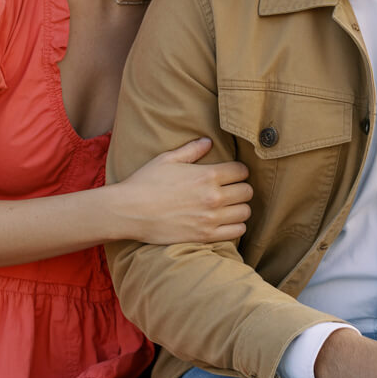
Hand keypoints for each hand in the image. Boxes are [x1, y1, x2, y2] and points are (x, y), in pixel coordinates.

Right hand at [115, 137, 252, 244]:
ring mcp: (211, 218)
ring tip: (229, 207)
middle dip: (241, 189)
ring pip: (245, 212)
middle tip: (231, 190)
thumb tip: (208, 141)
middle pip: (247, 192)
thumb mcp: (167, 159)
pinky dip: (235, 226)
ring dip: (240, 208)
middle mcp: (213, 196)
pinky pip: (237, 231)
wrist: (129, 211)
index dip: (238, 171)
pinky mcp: (205, 236)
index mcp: (207, 175)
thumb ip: (191, 150)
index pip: (242, 171)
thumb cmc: (145, 182)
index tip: (231, 174)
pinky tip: (225, 222)